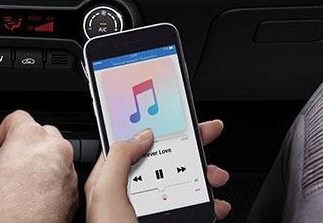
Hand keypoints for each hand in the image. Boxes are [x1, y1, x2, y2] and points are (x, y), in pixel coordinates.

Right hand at [0, 110, 78, 222]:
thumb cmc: (2, 211)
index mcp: (30, 137)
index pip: (15, 118)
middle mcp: (55, 149)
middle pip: (38, 134)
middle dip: (21, 147)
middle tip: (6, 165)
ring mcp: (68, 170)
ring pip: (52, 155)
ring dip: (36, 164)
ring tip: (18, 184)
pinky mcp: (73, 190)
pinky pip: (60, 176)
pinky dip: (47, 182)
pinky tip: (30, 196)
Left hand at [85, 120, 231, 222]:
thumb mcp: (106, 194)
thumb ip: (119, 158)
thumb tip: (140, 133)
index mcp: (111, 179)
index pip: (133, 141)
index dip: (155, 124)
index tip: (177, 112)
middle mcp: (131, 193)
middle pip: (164, 158)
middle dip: (190, 146)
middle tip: (209, 134)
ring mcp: (149, 210)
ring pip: (182, 182)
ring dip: (204, 176)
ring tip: (216, 177)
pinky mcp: (165, 222)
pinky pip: (191, 207)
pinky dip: (208, 203)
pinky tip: (215, 204)